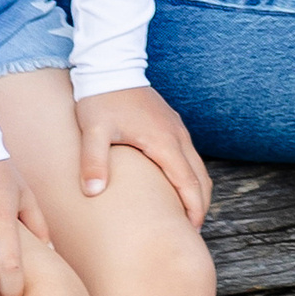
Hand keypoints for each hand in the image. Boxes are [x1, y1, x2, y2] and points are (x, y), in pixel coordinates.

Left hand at [76, 85, 210, 225]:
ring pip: (198, 166)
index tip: (191, 231)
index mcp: (163, 141)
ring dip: (196, 191)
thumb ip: (93, 161)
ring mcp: (176, 128)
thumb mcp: (93, 130)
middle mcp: (177, 136)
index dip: (193, 209)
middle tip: (189, 231)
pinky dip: (190, 176)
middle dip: (199, 205)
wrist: (110, 64)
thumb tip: (93, 193)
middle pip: (201, 178)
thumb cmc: (100, 98)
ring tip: (185, 214)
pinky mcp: (170, 124)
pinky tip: (175, 186)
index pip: (188, 183)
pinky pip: (189, 155)